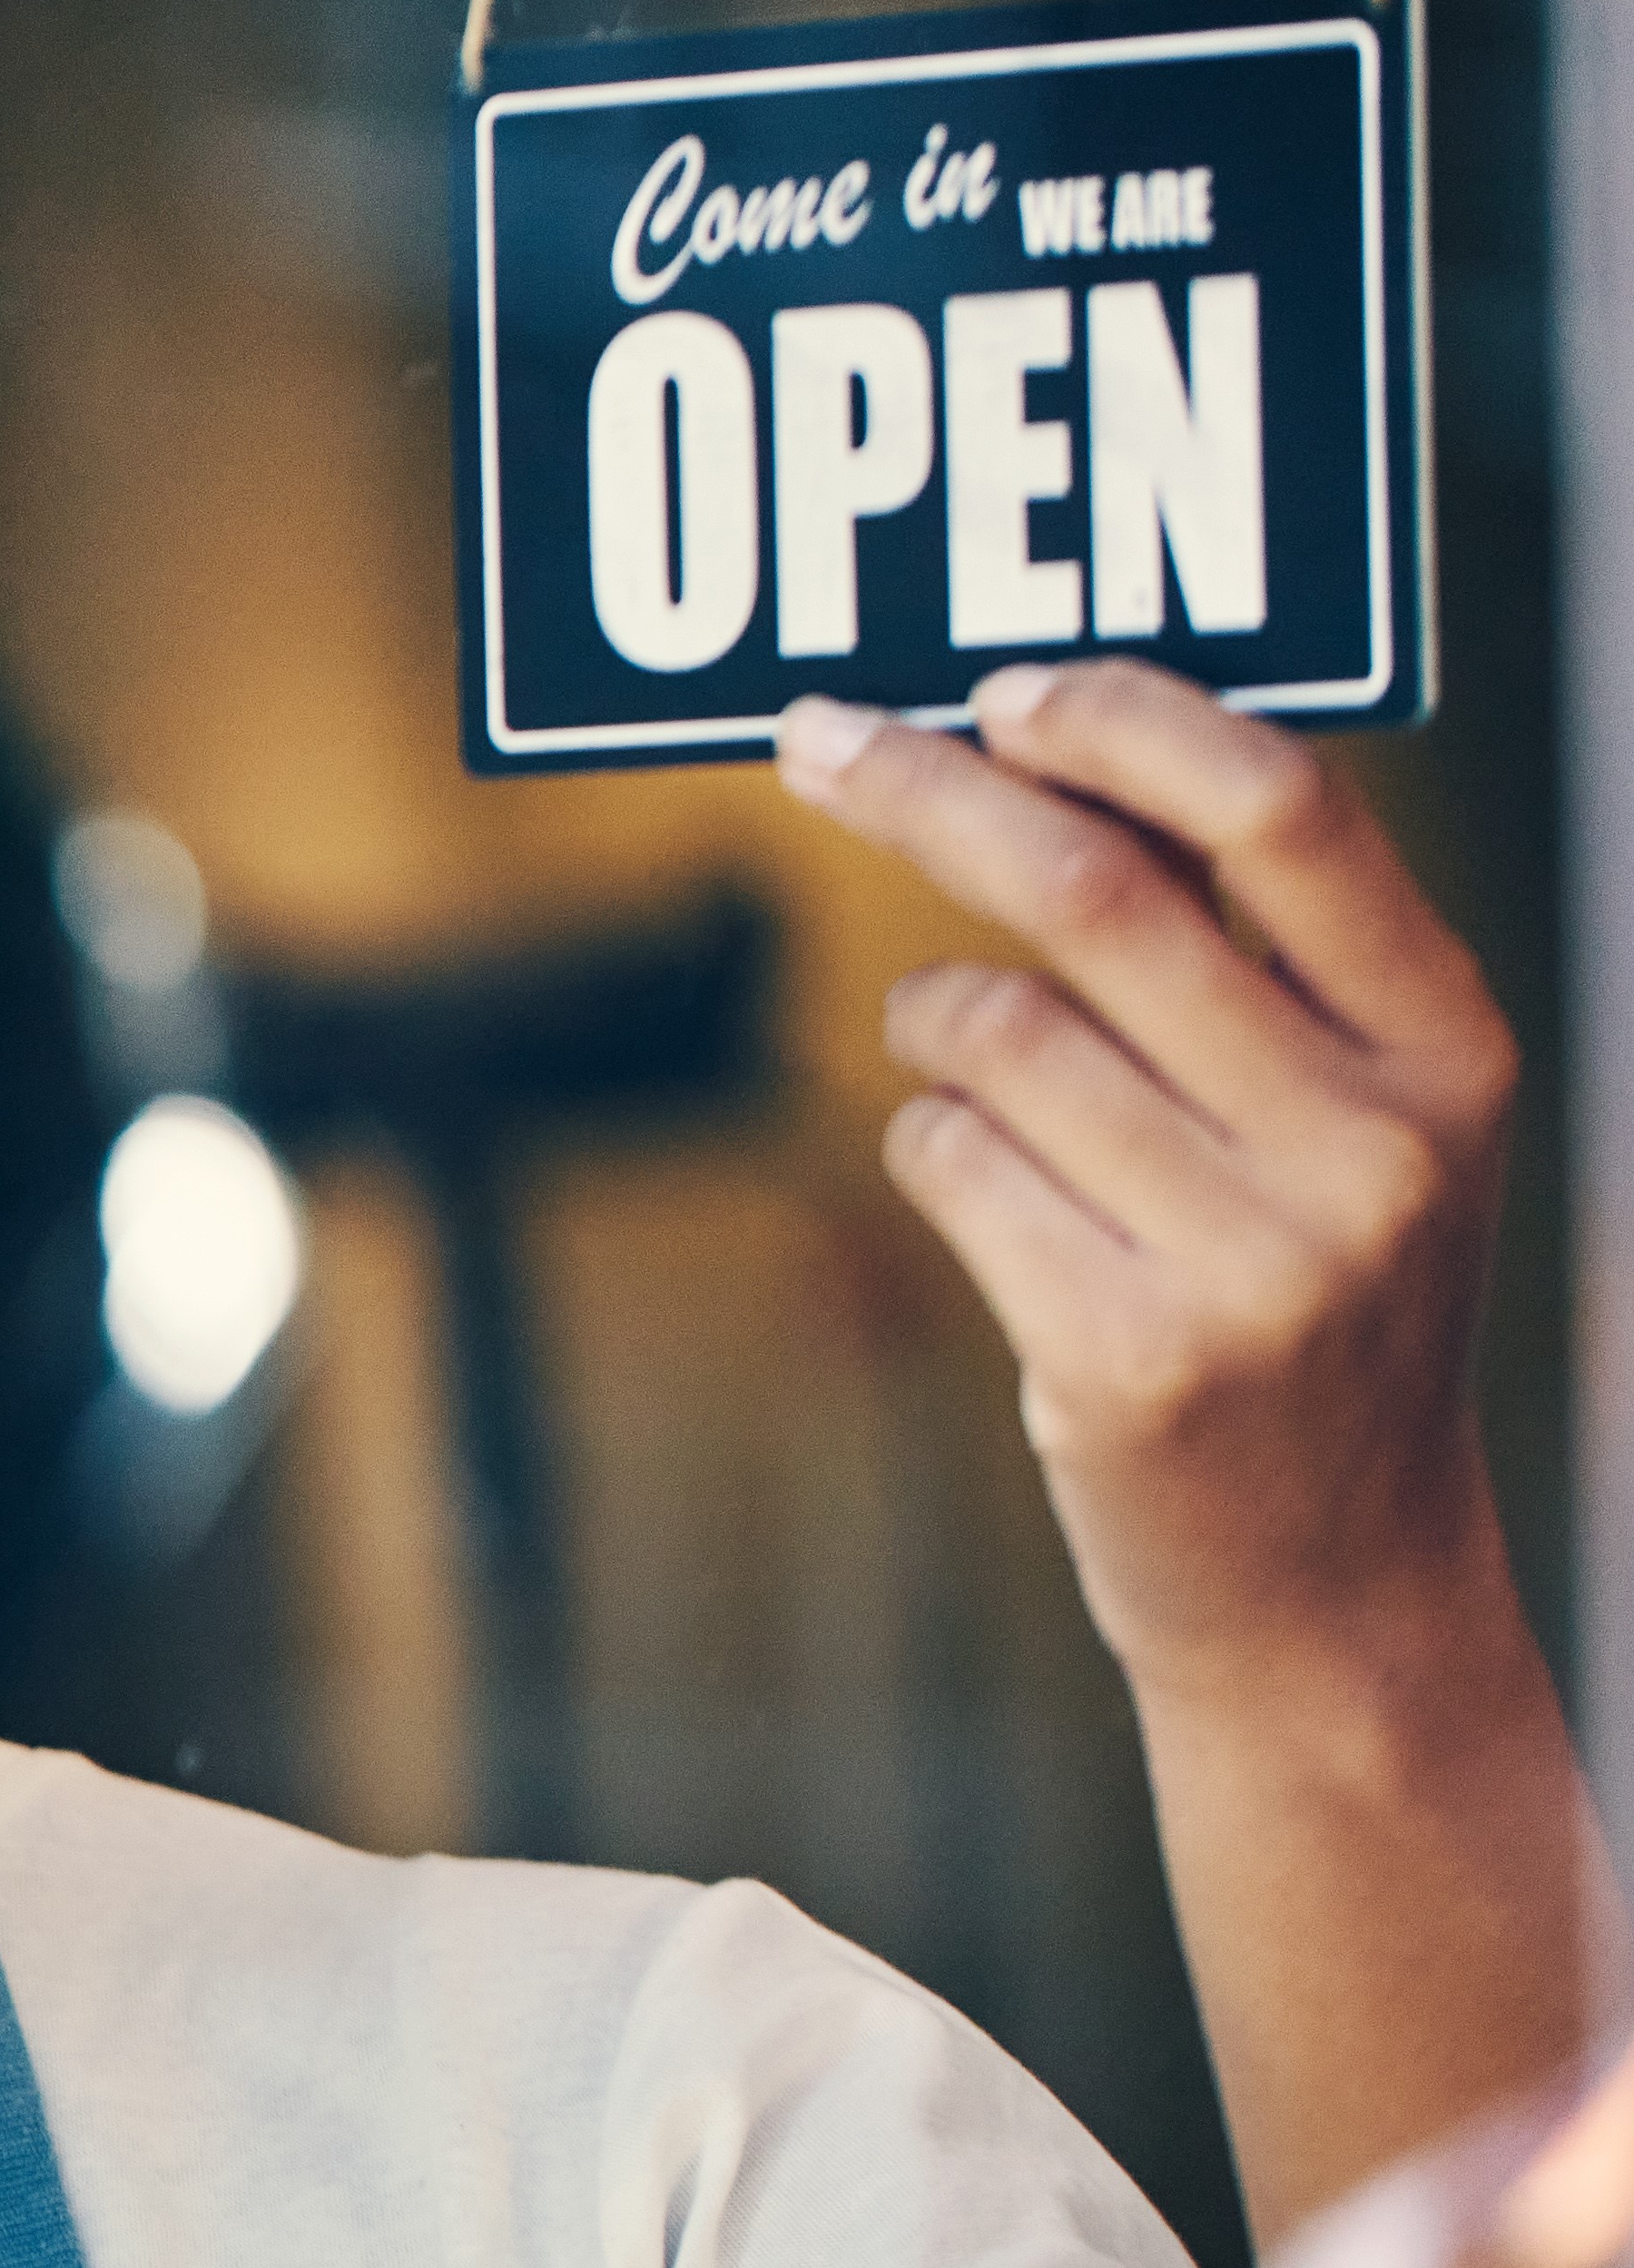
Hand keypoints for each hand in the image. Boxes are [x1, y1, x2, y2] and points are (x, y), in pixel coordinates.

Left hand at [771, 663, 1517, 1705]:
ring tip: (984, 1077)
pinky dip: (930, 1144)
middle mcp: (1371, 1147)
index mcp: (1448, 1054)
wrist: (1335, 1580)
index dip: (1127, 720)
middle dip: (926, 788)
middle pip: (1094, 891)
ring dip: (932, 1017)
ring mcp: (1252, 1260)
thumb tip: (1046, 733)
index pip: (1287, 814)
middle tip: (817, 734)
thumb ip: (1259, 956)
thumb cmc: (1311, 1301)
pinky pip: (942, 1155)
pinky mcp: (1124, 1352)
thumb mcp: (1358, 1122)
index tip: (1002, 686)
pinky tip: (1002, 1205)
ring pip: (987, 1028)